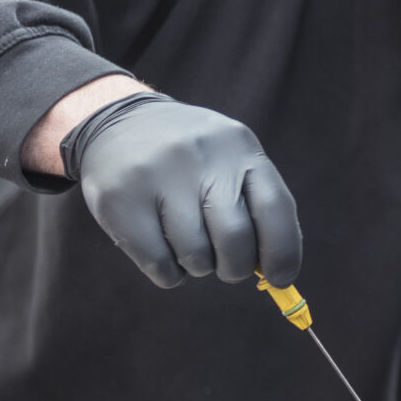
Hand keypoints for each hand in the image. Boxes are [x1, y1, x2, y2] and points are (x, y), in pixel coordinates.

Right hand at [67, 94, 303, 287]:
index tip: (280, 278)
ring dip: (197, 266)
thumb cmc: (190, 158)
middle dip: (235, 267)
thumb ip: (255, 205)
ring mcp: (159, 175)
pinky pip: (160, 266)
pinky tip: (163, 249)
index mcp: (238, 146)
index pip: (275, 208)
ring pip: (196, 257)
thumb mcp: (228, 159)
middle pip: (235, 240)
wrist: (117, 122)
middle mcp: (201, 156)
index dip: (283, 253)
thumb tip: (276, 271)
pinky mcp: (121, 200)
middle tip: (225, 265)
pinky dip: (169, 273)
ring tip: (186, 242)